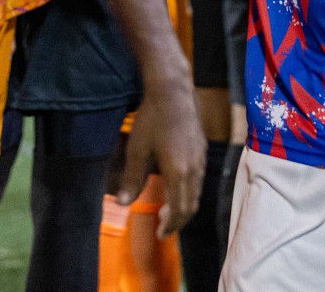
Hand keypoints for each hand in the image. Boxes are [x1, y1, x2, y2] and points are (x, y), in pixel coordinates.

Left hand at [116, 75, 205, 237]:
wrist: (173, 91)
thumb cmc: (151, 119)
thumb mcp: (136, 149)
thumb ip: (131, 179)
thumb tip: (122, 204)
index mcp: (178, 172)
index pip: (179, 210)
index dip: (170, 225)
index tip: (160, 234)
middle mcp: (194, 169)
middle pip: (191, 205)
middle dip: (178, 220)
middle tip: (164, 227)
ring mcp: (201, 159)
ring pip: (196, 193)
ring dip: (184, 206)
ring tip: (168, 210)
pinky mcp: (202, 149)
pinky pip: (199, 180)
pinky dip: (189, 192)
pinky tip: (176, 186)